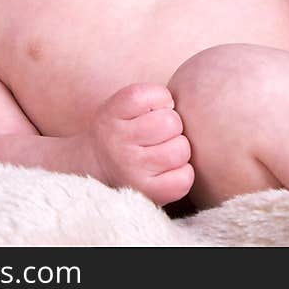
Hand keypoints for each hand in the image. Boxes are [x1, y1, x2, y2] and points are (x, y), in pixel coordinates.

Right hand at [89, 83, 193, 205]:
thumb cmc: (126, 129)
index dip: (161, 100)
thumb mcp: (125, 106)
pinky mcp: (147, 192)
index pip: (153, 95)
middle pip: (171, 122)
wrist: (98, 167)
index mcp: (111, 113)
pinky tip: (167, 169)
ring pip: (181, 149)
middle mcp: (117, 142)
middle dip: (171, 125)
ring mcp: (131, 170)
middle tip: (158, 133)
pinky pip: (184, 177)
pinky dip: (182, 172)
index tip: (150, 110)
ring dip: (178, 148)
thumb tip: (190, 105)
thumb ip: (152, 98)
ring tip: (162, 150)